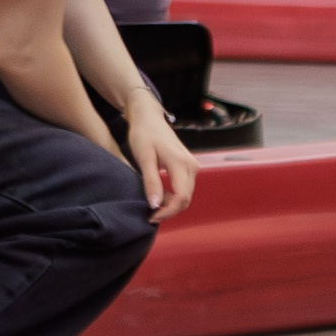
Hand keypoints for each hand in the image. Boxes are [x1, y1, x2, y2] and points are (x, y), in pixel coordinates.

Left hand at [125, 92, 197, 222]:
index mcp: (181, 163)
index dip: (167, 212)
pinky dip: (173, 197)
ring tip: (152, 208)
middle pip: (186, 199)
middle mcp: (191, 165)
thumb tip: (154, 205)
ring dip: (171, 205)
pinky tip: (159, 198)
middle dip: (169, 211)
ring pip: (186, 195)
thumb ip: (151, 182)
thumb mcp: (143, 158)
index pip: (180, 197)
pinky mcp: (188, 166)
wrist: (149, 118)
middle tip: (150, 216)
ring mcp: (192, 166)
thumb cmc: (143, 134)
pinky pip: (184, 188)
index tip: (151, 217)